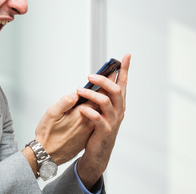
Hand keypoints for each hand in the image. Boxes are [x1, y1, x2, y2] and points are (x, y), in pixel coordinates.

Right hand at [23, 92, 94, 171]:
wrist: (47, 155)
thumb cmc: (47, 135)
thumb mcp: (52, 114)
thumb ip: (65, 102)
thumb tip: (76, 94)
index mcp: (79, 116)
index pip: (96, 98)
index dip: (100, 89)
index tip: (101, 82)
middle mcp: (87, 124)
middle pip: (99, 107)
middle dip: (100, 97)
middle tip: (100, 88)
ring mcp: (87, 133)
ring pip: (97, 116)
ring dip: (97, 108)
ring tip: (92, 100)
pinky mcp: (85, 139)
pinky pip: (93, 125)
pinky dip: (93, 118)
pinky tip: (87, 115)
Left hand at [76, 54, 130, 189]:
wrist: (98, 151)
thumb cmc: (98, 127)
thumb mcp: (102, 109)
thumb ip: (102, 94)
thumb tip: (98, 77)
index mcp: (118, 103)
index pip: (123, 83)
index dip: (125, 69)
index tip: (126, 55)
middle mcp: (119, 110)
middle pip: (116, 90)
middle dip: (104, 80)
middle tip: (89, 76)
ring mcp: (113, 121)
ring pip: (106, 102)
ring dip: (92, 94)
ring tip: (79, 90)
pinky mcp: (105, 131)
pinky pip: (98, 119)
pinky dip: (89, 112)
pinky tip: (81, 109)